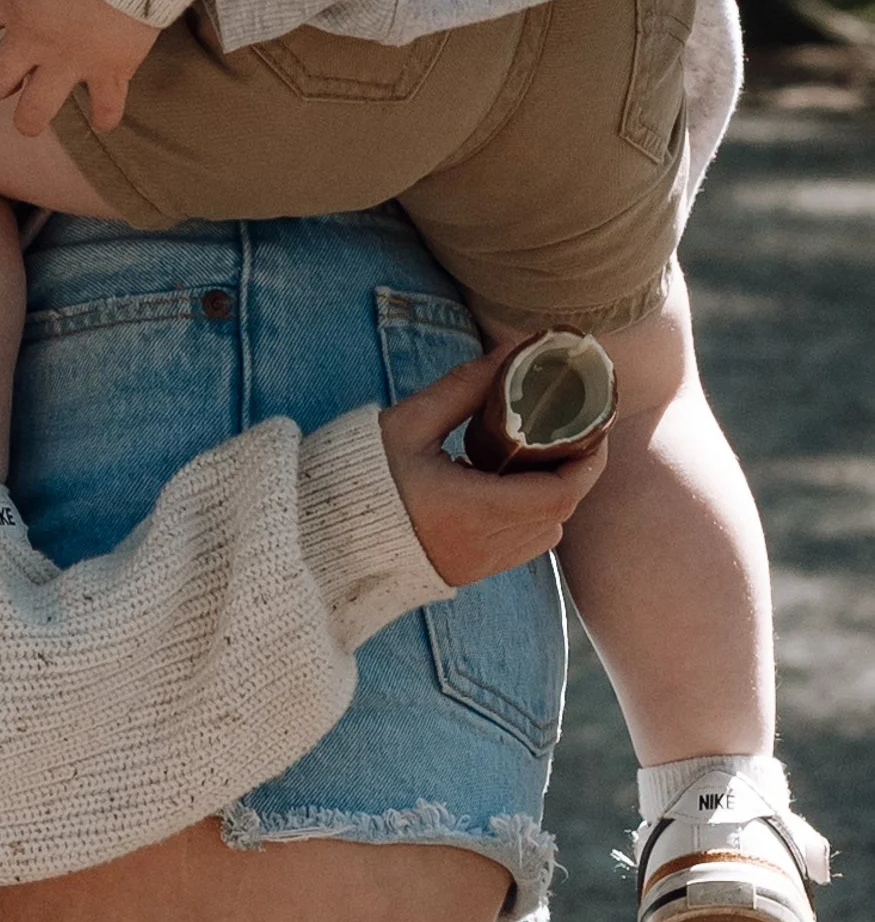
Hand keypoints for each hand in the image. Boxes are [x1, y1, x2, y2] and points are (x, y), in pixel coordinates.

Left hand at [0, 0, 158, 135]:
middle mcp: (35, 39)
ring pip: (34, 113)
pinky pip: (104, 110)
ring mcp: (71, 61)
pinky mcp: (111, 71)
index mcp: (16, 0)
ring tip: (38, 109)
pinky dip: (105, 116)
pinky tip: (103, 115)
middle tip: (15, 70)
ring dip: (33, 116)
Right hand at [378, 344, 607, 586]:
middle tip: (570, 430)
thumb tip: (511, 351)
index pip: (558, 493)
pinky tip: (508, 483)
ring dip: (553, 495)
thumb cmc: (366, 473)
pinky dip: (531, 514)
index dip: (586, 461)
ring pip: (545, 534)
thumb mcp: (410, 422)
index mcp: (474, 510)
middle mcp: (485, 545)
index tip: (592, 427)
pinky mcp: (470, 571)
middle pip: (558, 513)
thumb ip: (463, 387)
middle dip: (573, 471)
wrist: (329, 534)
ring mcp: (480, 564)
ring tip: (539, 454)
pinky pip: (522, 545)